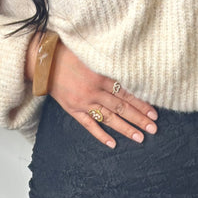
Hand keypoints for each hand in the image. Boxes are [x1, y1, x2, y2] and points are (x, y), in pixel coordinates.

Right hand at [26, 34, 157, 148]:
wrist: (43, 62)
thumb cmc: (68, 54)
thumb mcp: (92, 56)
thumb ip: (109, 67)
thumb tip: (130, 75)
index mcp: (101, 76)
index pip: (127, 92)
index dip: (142, 103)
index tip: (154, 112)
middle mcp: (94, 91)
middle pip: (122, 107)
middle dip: (139, 118)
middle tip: (153, 128)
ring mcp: (84, 103)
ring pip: (109, 118)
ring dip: (125, 129)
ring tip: (140, 138)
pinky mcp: (74, 110)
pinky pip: (89, 125)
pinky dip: (101, 135)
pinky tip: (113, 144)